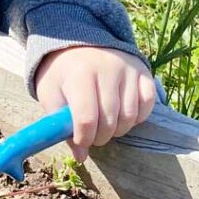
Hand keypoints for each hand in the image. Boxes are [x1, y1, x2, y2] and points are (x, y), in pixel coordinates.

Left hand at [35, 46, 156, 162]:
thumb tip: (80, 157)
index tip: (80, 143)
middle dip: (100, 137)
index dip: (84, 138)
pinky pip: (148, 104)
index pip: (86, 118)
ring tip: (105, 125)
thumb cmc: (61, 73)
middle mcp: (107, 69)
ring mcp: (127, 69)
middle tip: (92, 136)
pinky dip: (137, 117)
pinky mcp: (143, 70)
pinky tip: (122, 115)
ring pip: (130, 116)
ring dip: (118, 130)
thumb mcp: (50, 94)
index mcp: (79, 74)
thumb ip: (60, 125)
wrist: (77, 41)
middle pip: (109, 120)